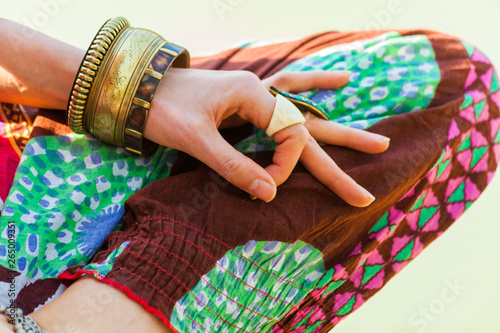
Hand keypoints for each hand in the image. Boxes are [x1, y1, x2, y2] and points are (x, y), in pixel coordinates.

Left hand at [144, 68, 389, 205]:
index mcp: (252, 96)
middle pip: (311, 122)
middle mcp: (262, 90)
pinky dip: (314, 85)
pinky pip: (289, 89)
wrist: (138, 86)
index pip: (290, 135)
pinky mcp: (249, 97)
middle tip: (384, 150)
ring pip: (307, 108)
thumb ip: (233, 166)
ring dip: (339, 120)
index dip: (284, 165)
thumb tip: (270, 193)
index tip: (265, 184)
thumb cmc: (162, 109)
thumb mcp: (196, 139)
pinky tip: (339, 82)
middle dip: (346, 143)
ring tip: (372, 130)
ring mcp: (258, 90)